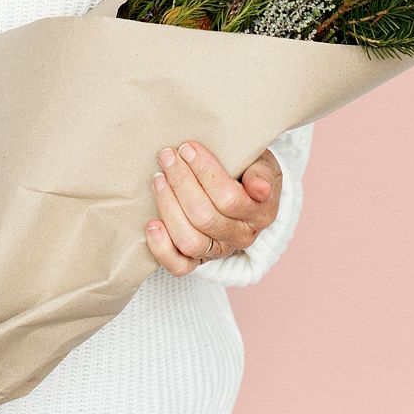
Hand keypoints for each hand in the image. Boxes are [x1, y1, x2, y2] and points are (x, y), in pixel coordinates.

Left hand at [145, 141, 282, 275]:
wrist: (243, 195)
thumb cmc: (248, 172)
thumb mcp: (262, 165)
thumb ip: (262, 173)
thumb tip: (260, 188)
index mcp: (260, 213)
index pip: (229, 198)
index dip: (204, 172)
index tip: (187, 148)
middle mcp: (241, 237)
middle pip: (205, 217)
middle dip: (181, 182)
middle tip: (168, 156)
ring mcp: (219, 251)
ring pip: (190, 241)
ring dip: (168, 207)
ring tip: (158, 179)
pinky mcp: (198, 260)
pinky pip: (179, 266)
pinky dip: (162, 248)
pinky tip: (152, 223)